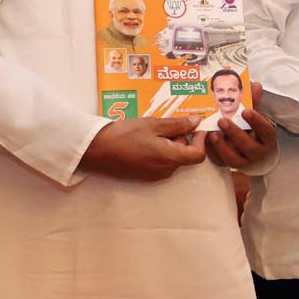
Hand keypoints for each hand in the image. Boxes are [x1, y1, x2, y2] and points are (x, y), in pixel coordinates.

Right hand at [81, 116, 206, 180]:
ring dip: (170, 144)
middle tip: (169, 124)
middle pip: (185, 156)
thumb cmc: (125, 135)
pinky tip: (146, 140)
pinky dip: (160, 151)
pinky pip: (161, 163)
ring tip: (154, 130)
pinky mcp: (145, 176)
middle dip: (182, 139)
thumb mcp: (154, 124)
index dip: (201, 140)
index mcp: (170, 158)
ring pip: (173, 159)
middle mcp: (165, 171)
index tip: (196, 127)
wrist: (97, 150)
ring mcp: (154, 176)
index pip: (198, 155)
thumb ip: (178, 124)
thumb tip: (196, 122)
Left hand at [205, 106, 278, 167]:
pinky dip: (213, 153)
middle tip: (222, 120)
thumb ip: (254, 102)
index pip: (266, 131)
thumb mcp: (258, 118)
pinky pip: (221, 162)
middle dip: (235, 133)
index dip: (256, 121)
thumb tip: (255, 85)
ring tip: (212, 134)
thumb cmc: (256, 133)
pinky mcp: (230, 166)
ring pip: (234, 159)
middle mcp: (258, 153)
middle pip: (248, 146)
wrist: (257, 157)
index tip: (246, 111)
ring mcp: (244, 162)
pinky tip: (206, 142)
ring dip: (222, 146)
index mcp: (267, 139)